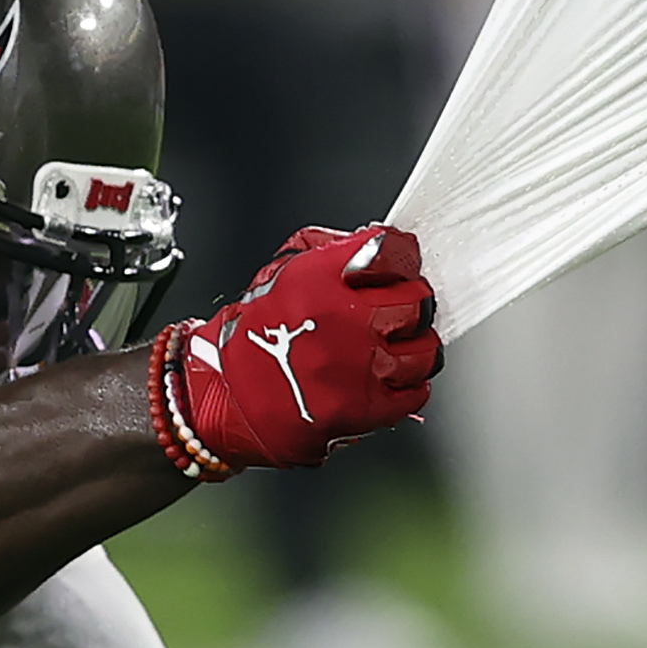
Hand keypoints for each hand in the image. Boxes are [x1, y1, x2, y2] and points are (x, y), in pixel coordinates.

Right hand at [154, 224, 437, 473]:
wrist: (221, 398)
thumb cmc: (248, 337)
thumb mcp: (280, 271)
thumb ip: (327, 249)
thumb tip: (371, 239)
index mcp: (324, 276)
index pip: (394, 251)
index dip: (404, 258)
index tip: (403, 267)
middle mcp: (346, 318)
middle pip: (418, 301)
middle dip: (413, 305)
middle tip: (402, 311)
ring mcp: (359, 365)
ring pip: (426, 350)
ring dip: (417, 348)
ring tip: (398, 348)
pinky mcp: (364, 407)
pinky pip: (414, 393)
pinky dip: (410, 386)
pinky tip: (391, 380)